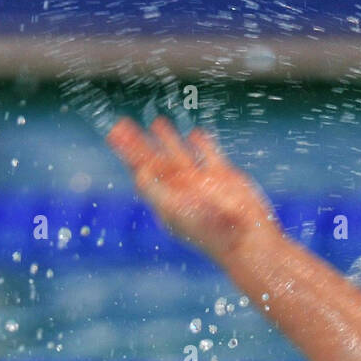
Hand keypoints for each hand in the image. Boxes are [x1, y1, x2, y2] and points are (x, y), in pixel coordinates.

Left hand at [107, 117, 280, 264]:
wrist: (246, 239)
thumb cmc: (209, 231)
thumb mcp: (176, 210)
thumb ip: (154, 189)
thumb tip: (138, 170)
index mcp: (167, 199)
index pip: (142, 171)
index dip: (128, 153)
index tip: (114, 134)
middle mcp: (182, 190)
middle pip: (155, 160)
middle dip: (139, 142)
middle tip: (123, 123)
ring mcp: (203, 183)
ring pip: (180, 155)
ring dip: (167, 139)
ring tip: (157, 121)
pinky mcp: (224, 177)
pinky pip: (210, 155)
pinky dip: (202, 144)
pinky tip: (195, 133)